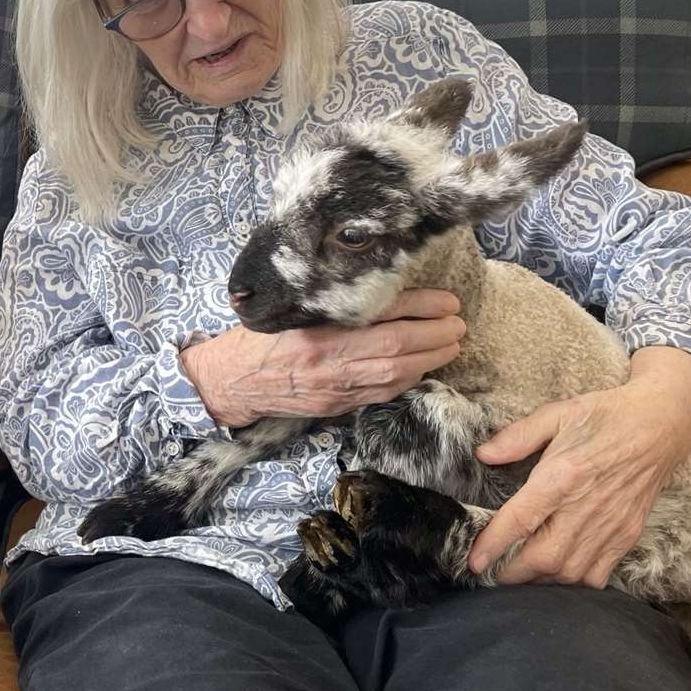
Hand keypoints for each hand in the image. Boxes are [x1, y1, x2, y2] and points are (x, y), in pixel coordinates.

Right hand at [181, 289, 465, 428]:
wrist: (232, 381)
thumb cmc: (258, 337)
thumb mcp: (289, 308)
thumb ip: (328, 300)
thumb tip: (377, 285)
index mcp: (316, 329)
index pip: (381, 314)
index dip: (420, 306)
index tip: (447, 300)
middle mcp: (329, 361)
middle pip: (398, 348)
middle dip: (436, 334)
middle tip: (459, 322)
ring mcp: (335, 388)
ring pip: (397, 375)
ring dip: (431, 358)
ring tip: (452, 342)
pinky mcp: (337, 406)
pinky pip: (384, 393)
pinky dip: (410, 379)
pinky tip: (423, 366)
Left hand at [468, 346, 690, 586]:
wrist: (660, 425)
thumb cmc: (604, 416)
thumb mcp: (556, 413)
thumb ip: (517, 437)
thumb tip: (483, 455)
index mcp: (564, 476)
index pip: (521, 520)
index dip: (494, 545)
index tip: (474, 562)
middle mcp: (587, 507)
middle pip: (546, 558)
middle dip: (513, 574)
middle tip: (491, 574)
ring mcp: (611, 525)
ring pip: (571, 572)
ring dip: (541, 581)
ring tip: (519, 576)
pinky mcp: (628, 535)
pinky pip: (599, 574)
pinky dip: (573, 582)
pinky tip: (556, 573)